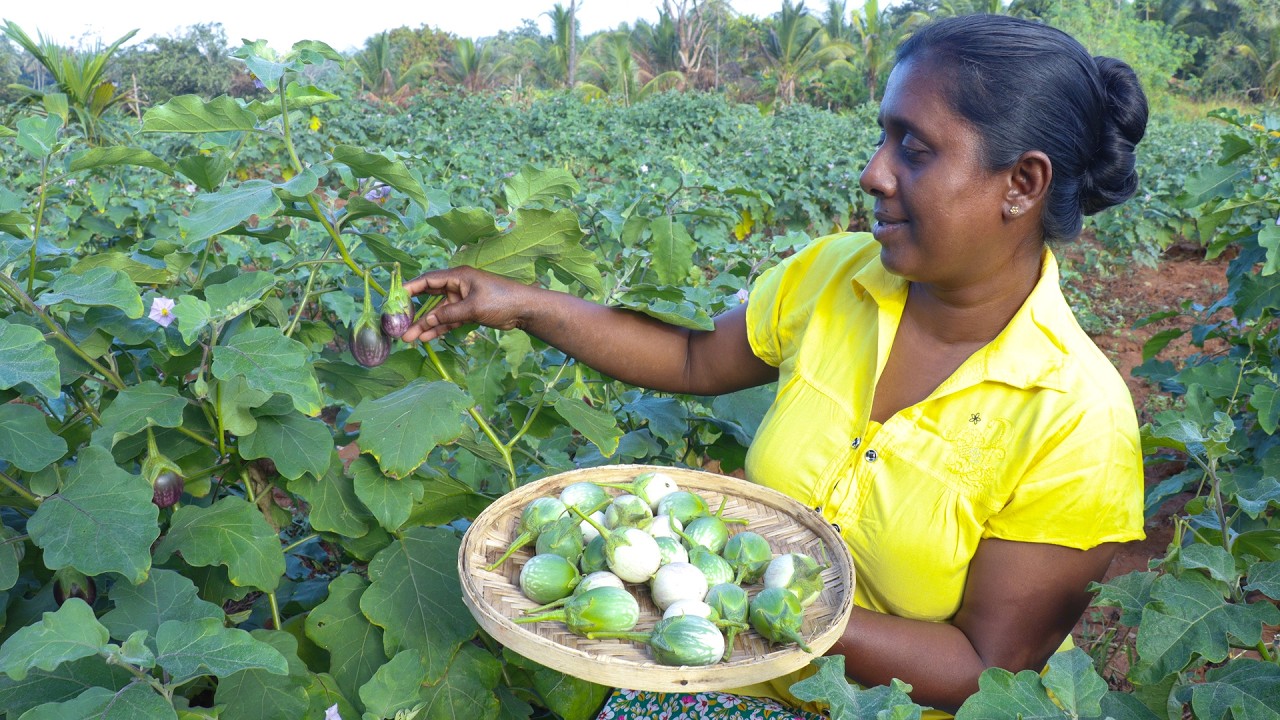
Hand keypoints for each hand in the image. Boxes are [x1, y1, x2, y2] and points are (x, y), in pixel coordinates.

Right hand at [400, 266, 532, 342]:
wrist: (525, 310)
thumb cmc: (501, 300)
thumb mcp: (473, 307)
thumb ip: (449, 313)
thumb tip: (428, 320)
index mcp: (458, 276)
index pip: (428, 280)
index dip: (410, 288)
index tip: (394, 298)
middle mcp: (457, 286)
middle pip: (430, 298)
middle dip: (414, 312)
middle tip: (399, 325)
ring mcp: (462, 300)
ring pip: (438, 313)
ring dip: (425, 325)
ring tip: (409, 339)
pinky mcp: (468, 313)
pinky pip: (449, 320)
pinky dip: (439, 329)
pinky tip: (426, 338)